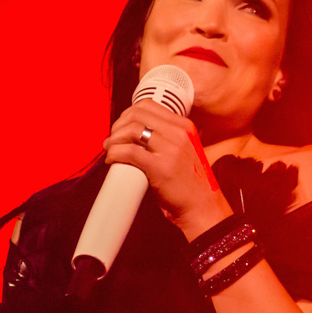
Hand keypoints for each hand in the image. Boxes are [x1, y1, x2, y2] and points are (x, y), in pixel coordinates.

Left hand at [103, 100, 232, 237]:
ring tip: (109, 150)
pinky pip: (129, 152)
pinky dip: (115, 154)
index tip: (121, 127)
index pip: (148, 105)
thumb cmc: (189, 182)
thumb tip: (137, 133)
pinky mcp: (160, 167)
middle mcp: (179, 133)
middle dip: (118, 126)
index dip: (128, 114)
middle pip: (136, 115)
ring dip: (114, 139)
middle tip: (112, 141)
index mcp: (184, 126)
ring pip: (131, 130)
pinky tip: (111, 160)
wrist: (202, 207)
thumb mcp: (184, 150)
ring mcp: (171, 149)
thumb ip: (168, 139)